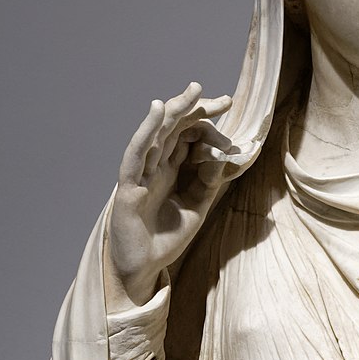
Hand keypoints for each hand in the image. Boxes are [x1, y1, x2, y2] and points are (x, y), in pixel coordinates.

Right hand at [107, 83, 234, 304]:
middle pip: (175, 128)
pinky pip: (136, 153)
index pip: (189, 136)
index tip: (231, 119)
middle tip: (222, 99)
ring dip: (174, 110)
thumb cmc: (166, 238)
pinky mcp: (128, 185)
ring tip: (194, 92)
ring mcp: (141, 173)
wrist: (143, 267)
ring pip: (156, 134)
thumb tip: (223, 156)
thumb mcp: (197, 208)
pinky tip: (158, 110)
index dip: (209, 125)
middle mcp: (155, 165)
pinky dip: (146, 131)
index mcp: (171, 169)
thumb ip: (209, 183)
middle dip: (197, 110)